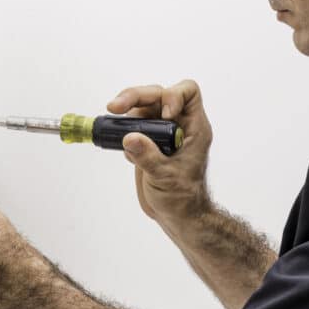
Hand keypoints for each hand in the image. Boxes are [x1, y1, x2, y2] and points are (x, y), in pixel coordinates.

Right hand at [106, 79, 212, 224]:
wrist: (176, 215)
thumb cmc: (183, 199)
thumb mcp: (166, 178)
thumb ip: (148, 157)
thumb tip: (130, 137)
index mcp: (194, 127)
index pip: (188, 93)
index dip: (173, 96)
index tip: (162, 114)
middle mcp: (177, 124)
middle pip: (157, 95)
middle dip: (136, 96)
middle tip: (115, 107)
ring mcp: (161, 132)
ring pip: (142, 107)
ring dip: (126, 110)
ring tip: (114, 120)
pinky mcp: (147, 141)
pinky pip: (133, 124)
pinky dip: (122, 130)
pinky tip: (125, 150)